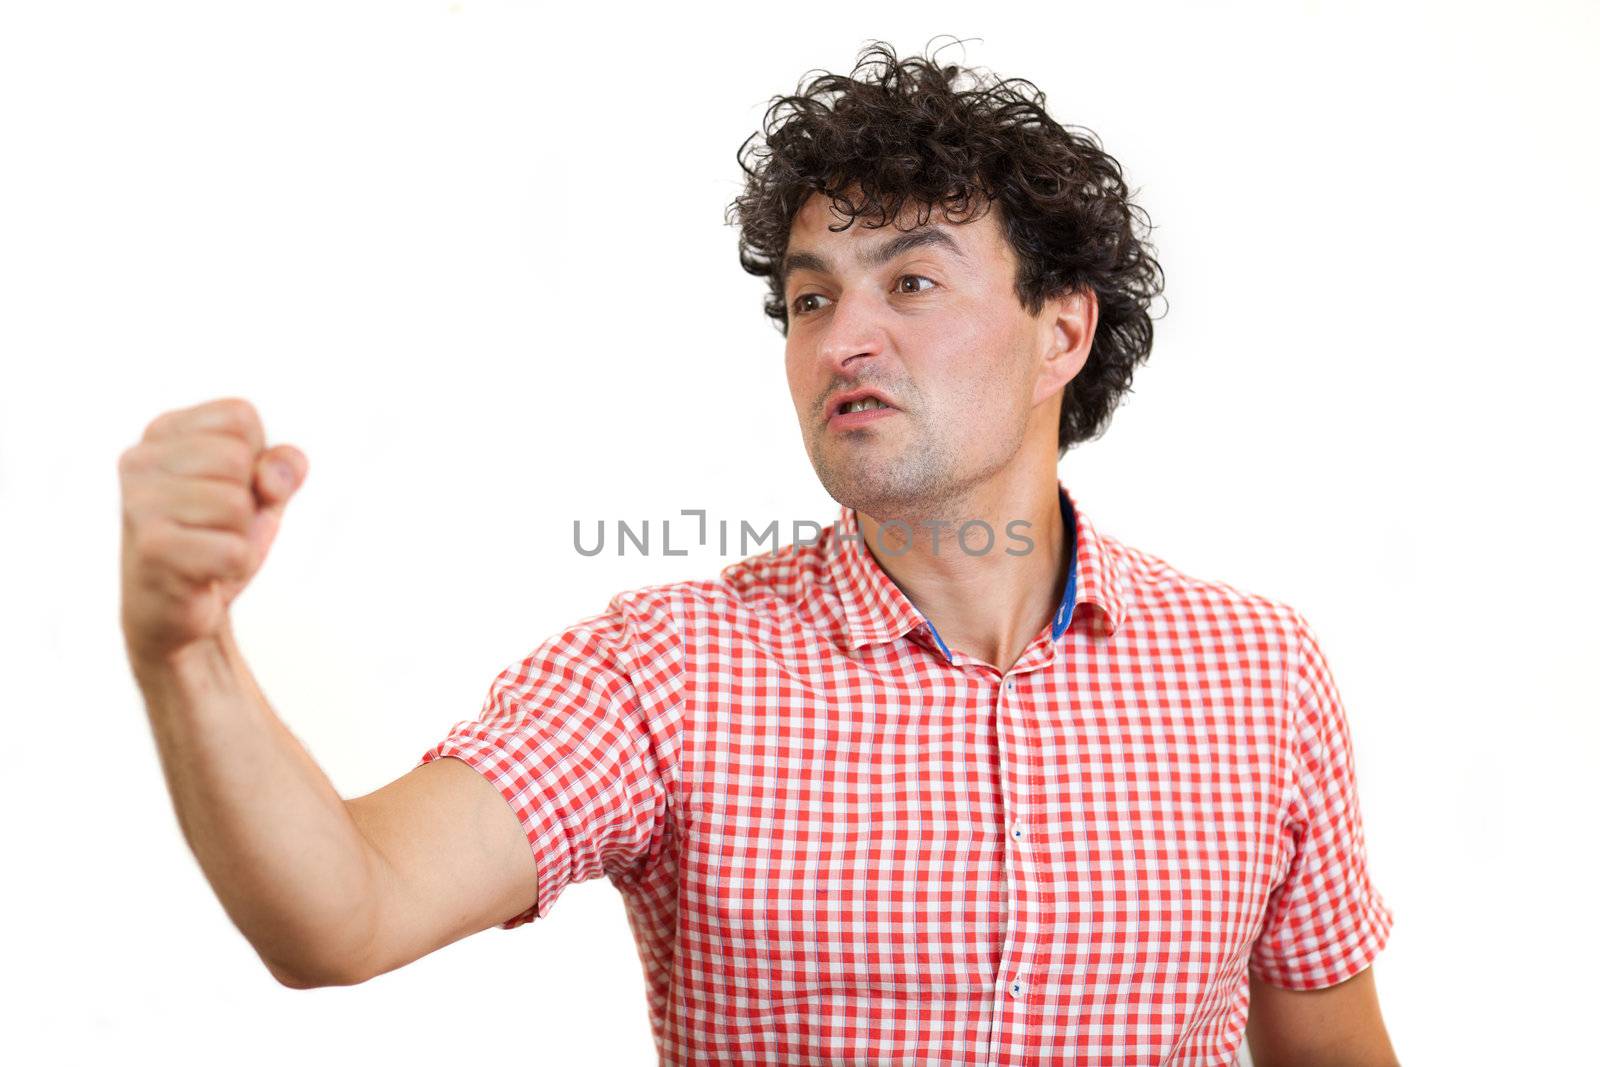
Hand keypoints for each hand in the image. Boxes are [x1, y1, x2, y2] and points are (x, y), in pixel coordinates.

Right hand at [119, 397, 307, 666]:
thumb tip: (272, 475)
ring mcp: (138, 503)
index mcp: (162, 432)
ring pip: (237, 505)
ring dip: (240, 535)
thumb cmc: (217, 538)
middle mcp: (139, 460)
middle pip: (238, 458)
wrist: (176, 611)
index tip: (226, 487)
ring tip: (208, 547)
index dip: (255, 458)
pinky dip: (236, 566)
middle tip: (217, 526)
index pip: (240, 416)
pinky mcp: (151, 549)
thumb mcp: (263, 493)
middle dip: (247, 500)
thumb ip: (283, 467)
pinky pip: (234, 551)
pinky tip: (204, 573)